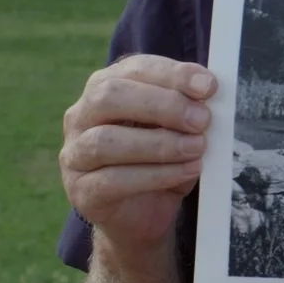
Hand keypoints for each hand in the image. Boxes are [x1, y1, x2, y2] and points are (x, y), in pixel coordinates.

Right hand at [60, 55, 215, 257]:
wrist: (143, 214)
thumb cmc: (162, 160)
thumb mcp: (179, 128)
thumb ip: (188, 107)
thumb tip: (208, 91)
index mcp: (105, 88)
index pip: (133, 68)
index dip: (172, 74)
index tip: (208, 86)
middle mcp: (81, 116)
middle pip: (109, 96)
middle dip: (162, 105)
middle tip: (202, 120)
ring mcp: (75, 154)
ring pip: (105, 141)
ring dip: (160, 144)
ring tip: (197, 148)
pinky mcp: (81, 191)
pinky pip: (112, 180)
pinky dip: (156, 175)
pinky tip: (187, 171)